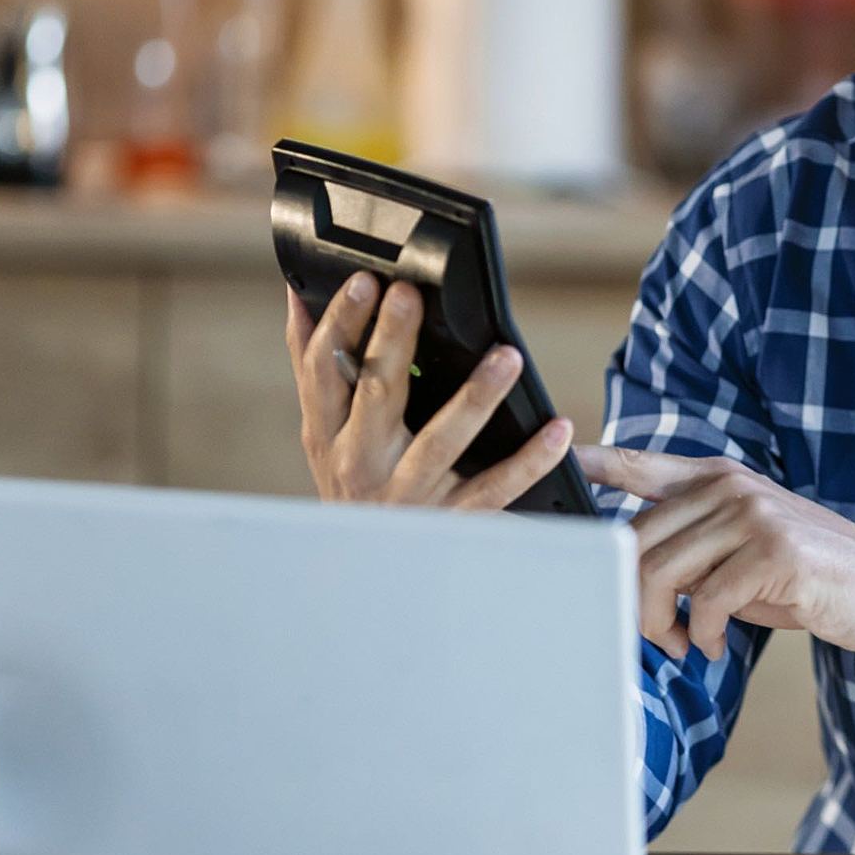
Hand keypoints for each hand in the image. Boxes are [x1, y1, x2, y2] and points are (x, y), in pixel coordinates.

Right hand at [286, 272, 571, 508]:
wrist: (366, 573)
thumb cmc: (351, 484)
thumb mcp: (322, 431)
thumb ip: (313, 366)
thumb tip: (297, 294)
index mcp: (328, 432)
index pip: (326, 370)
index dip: (342, 324)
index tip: (366, 281)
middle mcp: (361, 462)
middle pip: (377, 394)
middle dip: (391, 341)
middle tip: (411, 295)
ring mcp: (408, 494)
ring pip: (441, 441)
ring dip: (475, 396)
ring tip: (506, 356)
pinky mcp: (451, 520)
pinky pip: (495, 489)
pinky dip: (530, 460)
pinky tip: (558, 430)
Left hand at [577, 445, 854, 659]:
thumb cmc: (807, 575)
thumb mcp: (743, 546)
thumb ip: (692, 542)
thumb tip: (630, 567)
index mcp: (717, 477)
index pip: (638, 464)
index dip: (592, 464)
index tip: (558, 463)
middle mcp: (729, 486)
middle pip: (634, 540)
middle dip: (629, 601)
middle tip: (656, 636)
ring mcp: (752, 514)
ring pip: (659, 572)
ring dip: (658, 625)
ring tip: (683, 643)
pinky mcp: (773, 551)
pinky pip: (704, 601)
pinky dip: (700, 635)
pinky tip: (713, 646)